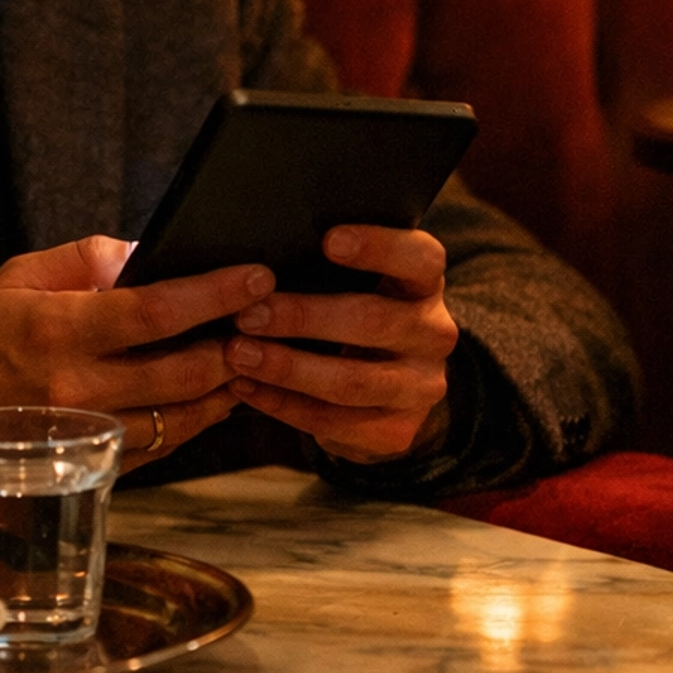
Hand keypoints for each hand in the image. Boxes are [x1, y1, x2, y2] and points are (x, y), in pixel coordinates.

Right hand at [0, 236, 274, 499]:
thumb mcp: (18, 277)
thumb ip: (84, 258)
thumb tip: (145, 250)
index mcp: (57, 333)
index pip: (153, 312)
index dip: (213, 294)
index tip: (256, 275)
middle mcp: (77, 390)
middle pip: (183, 371)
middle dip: (239, 341)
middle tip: (272, 315)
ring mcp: (88, 436)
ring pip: (183, 416)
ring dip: (229, 385)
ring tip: (255, 351)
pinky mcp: (96, 466)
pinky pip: (165, 444)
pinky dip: (199, 418)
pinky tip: (217, 391)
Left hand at [222, 225, 457, 463]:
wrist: (390, 387)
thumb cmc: (357, 314)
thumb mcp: (362, 284)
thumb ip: (329, 267)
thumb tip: (261, 259)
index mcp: (426, 285)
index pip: (421, 258)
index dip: (379, 247)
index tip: (329, 240)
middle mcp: (434, 334)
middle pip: (374, 322)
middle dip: (304, 318)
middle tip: (249, 314)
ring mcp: (421, 387)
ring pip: (352, 381)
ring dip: (288, 368)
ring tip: (238, 354)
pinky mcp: (398, 431)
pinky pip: (334, 420)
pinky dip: (283, 404)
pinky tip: (246, 388)